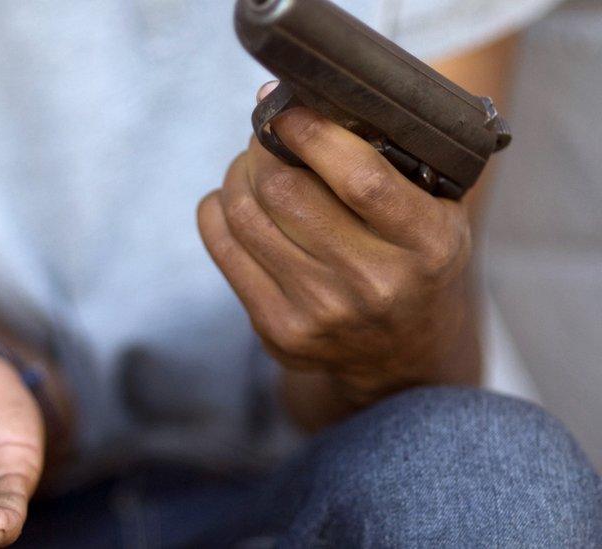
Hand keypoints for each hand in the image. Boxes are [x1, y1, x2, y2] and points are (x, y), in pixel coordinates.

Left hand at [198, 83, 476, 404]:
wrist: (404, 350)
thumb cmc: (414, 256)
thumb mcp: (435, 207)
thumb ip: (389, 155)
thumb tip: (299, 101)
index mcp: (427, 244)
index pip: (359, 177)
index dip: (310, 132)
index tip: (285, 108)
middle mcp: (375, 284)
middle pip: (285, 193)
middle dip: (264, 149)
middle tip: (267, 136)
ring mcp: (321, 313)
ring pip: (246, 217)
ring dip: (238, 176)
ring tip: (252, 166)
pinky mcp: (278, 331)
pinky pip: (224, 249)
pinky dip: (218, 210)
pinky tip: (232, 200)